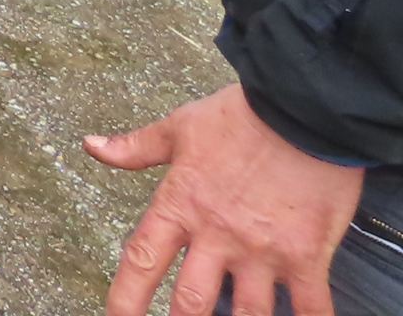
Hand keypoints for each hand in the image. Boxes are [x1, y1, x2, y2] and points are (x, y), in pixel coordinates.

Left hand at [87, 84, 363, 315]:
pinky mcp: (306, 255)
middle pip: (191, 303)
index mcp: (181, 205)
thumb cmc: (240, 116)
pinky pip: (310, 308)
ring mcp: (262, 250)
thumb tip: (91, 146)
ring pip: (249, 315)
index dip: (125, 299)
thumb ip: (135, 147)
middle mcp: (218, 235)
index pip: (141, 260)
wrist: (303, 108)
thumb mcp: (180, 127)